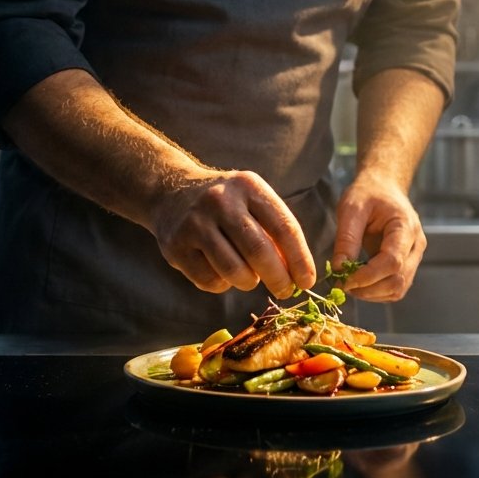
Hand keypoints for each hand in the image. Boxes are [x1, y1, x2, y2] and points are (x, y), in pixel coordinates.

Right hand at [150, 170, 316, 298]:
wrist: (171, 193)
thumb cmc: (226, 205)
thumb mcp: (252, 203)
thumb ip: (275, 232)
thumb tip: (298, 275)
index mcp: (248, 186)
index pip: (284, 227)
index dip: (300, 259)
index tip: (307, 282)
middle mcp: (221, 201)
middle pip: (259, 251)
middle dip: (278, 279)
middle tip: (285, 291)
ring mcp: (195, 223)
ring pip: (233, 270)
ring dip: (248, 282)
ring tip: (249, 278)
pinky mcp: (176, 246)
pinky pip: (209, 280)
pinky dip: (222, 285)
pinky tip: (222, 273)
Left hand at [332, 175, 425, 301]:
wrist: (383, 188)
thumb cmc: (368, 194)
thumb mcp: (351, 209)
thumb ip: (347, 239)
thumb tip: (339, 269)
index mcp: (405, 227)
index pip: (392, 262)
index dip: (368, 276)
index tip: (344, 280)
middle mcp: (415, 245)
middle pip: (398, 280)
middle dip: (368, 289)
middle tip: (342, 285)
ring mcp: (414, 256)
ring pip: (398, 289)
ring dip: (372, 294)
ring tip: (348, 284)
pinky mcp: (406, 264)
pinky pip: (395, 287)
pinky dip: (376, 292)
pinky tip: (359, 283)